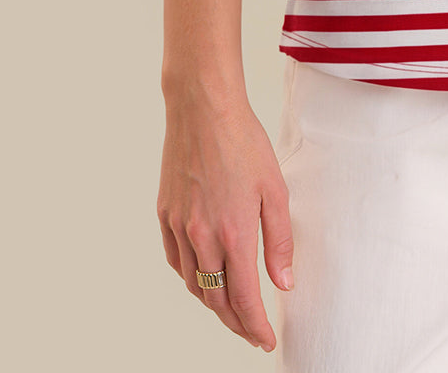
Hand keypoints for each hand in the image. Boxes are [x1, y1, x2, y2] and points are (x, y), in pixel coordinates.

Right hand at [157, 92, 294, 352]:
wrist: (203, 109)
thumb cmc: (244, 142)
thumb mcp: (275, 189)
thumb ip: (279, 240)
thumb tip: (283, 282)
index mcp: (233, 232)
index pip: (243, 298)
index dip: (255, 325)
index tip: (266, 339)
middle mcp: (201, 236)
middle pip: (216, 299)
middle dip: (236, 322)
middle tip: (252, 330)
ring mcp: (179, 226)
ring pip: (194, 284)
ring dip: (213, 303)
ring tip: (232, 309)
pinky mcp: (164, 214)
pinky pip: (177, 261)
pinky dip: (191, 277)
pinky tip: (204, 276)